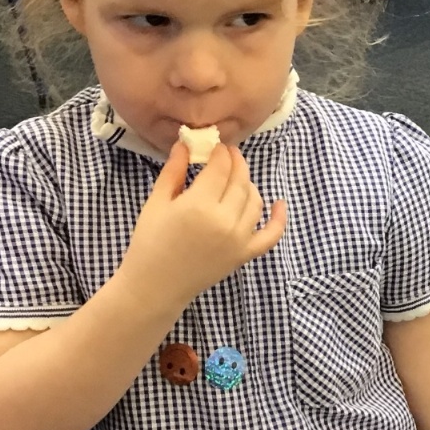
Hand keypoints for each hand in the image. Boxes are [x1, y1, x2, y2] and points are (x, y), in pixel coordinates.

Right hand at [117, 142, 286, 312]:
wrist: (155, 286)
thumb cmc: (149, 242)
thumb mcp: (156, 202)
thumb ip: (174, 171)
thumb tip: (186, 144)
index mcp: (199, 205)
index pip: (221, 168)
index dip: (221, 152)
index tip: (216, 146)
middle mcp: (224, 220)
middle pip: (240, 181)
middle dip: (236, 163)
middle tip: (228, 155)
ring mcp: (238, 239)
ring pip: (255, 201)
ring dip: (249, 185)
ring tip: (236, 179)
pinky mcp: (244, 255)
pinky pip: (271, 235)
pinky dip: (279, 218)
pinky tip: (279, 203)